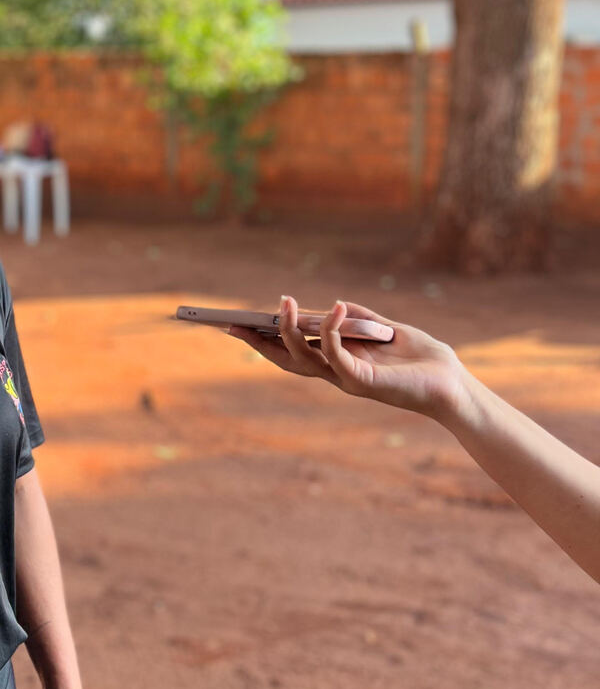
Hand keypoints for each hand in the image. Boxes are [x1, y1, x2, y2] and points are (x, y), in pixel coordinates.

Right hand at [227, 295, 467, 420]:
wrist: (454, 385)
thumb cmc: (422, 359)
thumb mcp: (387, 331)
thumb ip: (359, 319)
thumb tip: (331, 306)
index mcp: (338, 363)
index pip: (293, 353)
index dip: (265, 340)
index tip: (237, 325)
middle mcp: (337, 374)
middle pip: (287, 360)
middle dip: (259, 344)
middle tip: (234, 324)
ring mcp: (347, 379)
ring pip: (305, 358)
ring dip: (290, 330)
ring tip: (283, 303)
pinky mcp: (363, 382)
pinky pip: (338, 355)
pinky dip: (331, 330)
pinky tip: (334, 307)